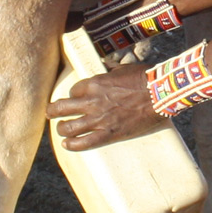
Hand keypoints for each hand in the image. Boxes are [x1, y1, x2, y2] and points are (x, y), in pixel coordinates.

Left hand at [49, 70, 164, 151]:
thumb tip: (106, 67)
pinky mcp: (108, 134)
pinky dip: (72, 145)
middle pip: (62, 108)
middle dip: (53, 111)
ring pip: (69, 127)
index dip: (73, 95)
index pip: (73, 91)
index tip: (75, 98)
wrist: (159, 94)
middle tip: (51, 113)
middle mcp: (92, 101)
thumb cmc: (145, 78)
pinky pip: (84, 142)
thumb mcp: (123, 69)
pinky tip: (66, 145)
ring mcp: (99, 119)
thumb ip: (110, 71)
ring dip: (62, 129)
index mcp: (94, 84)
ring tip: (61, 130)